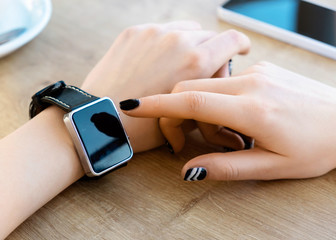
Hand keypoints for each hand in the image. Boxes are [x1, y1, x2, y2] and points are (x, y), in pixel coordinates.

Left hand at [81, 21, 249, 151]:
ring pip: (186, 29)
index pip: (232, 40)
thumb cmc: (141, 128)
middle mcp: (178, 40)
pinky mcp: (134, 32)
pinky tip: (159, 60)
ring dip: (190, 43)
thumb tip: (215, 90)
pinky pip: (162, 29)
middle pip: (210, 35)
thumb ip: (207, 98)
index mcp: (196, 62)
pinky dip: (167, 41)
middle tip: (203, 70)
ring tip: (179, 65)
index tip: (240, 50)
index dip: (240, 45)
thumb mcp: (185, 120)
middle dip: (212, 51)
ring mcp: (153, 33)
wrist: (99, 120)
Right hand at [120, 62, 335, 180]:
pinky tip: (234, 118)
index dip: (156, 104)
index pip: (191, 100)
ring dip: (197, 107)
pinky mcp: (260, 70)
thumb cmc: (318, 147)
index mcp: (253, 110)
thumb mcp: (274, 168)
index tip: (131, 105)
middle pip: (190, 87)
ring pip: (205, 83)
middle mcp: (252, 84)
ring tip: (222, 134)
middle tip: (182, 138)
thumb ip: (228, 168)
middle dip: (174, 111)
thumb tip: (190, 169)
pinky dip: (215, 99)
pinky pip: (223, 81)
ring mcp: (256, 73)